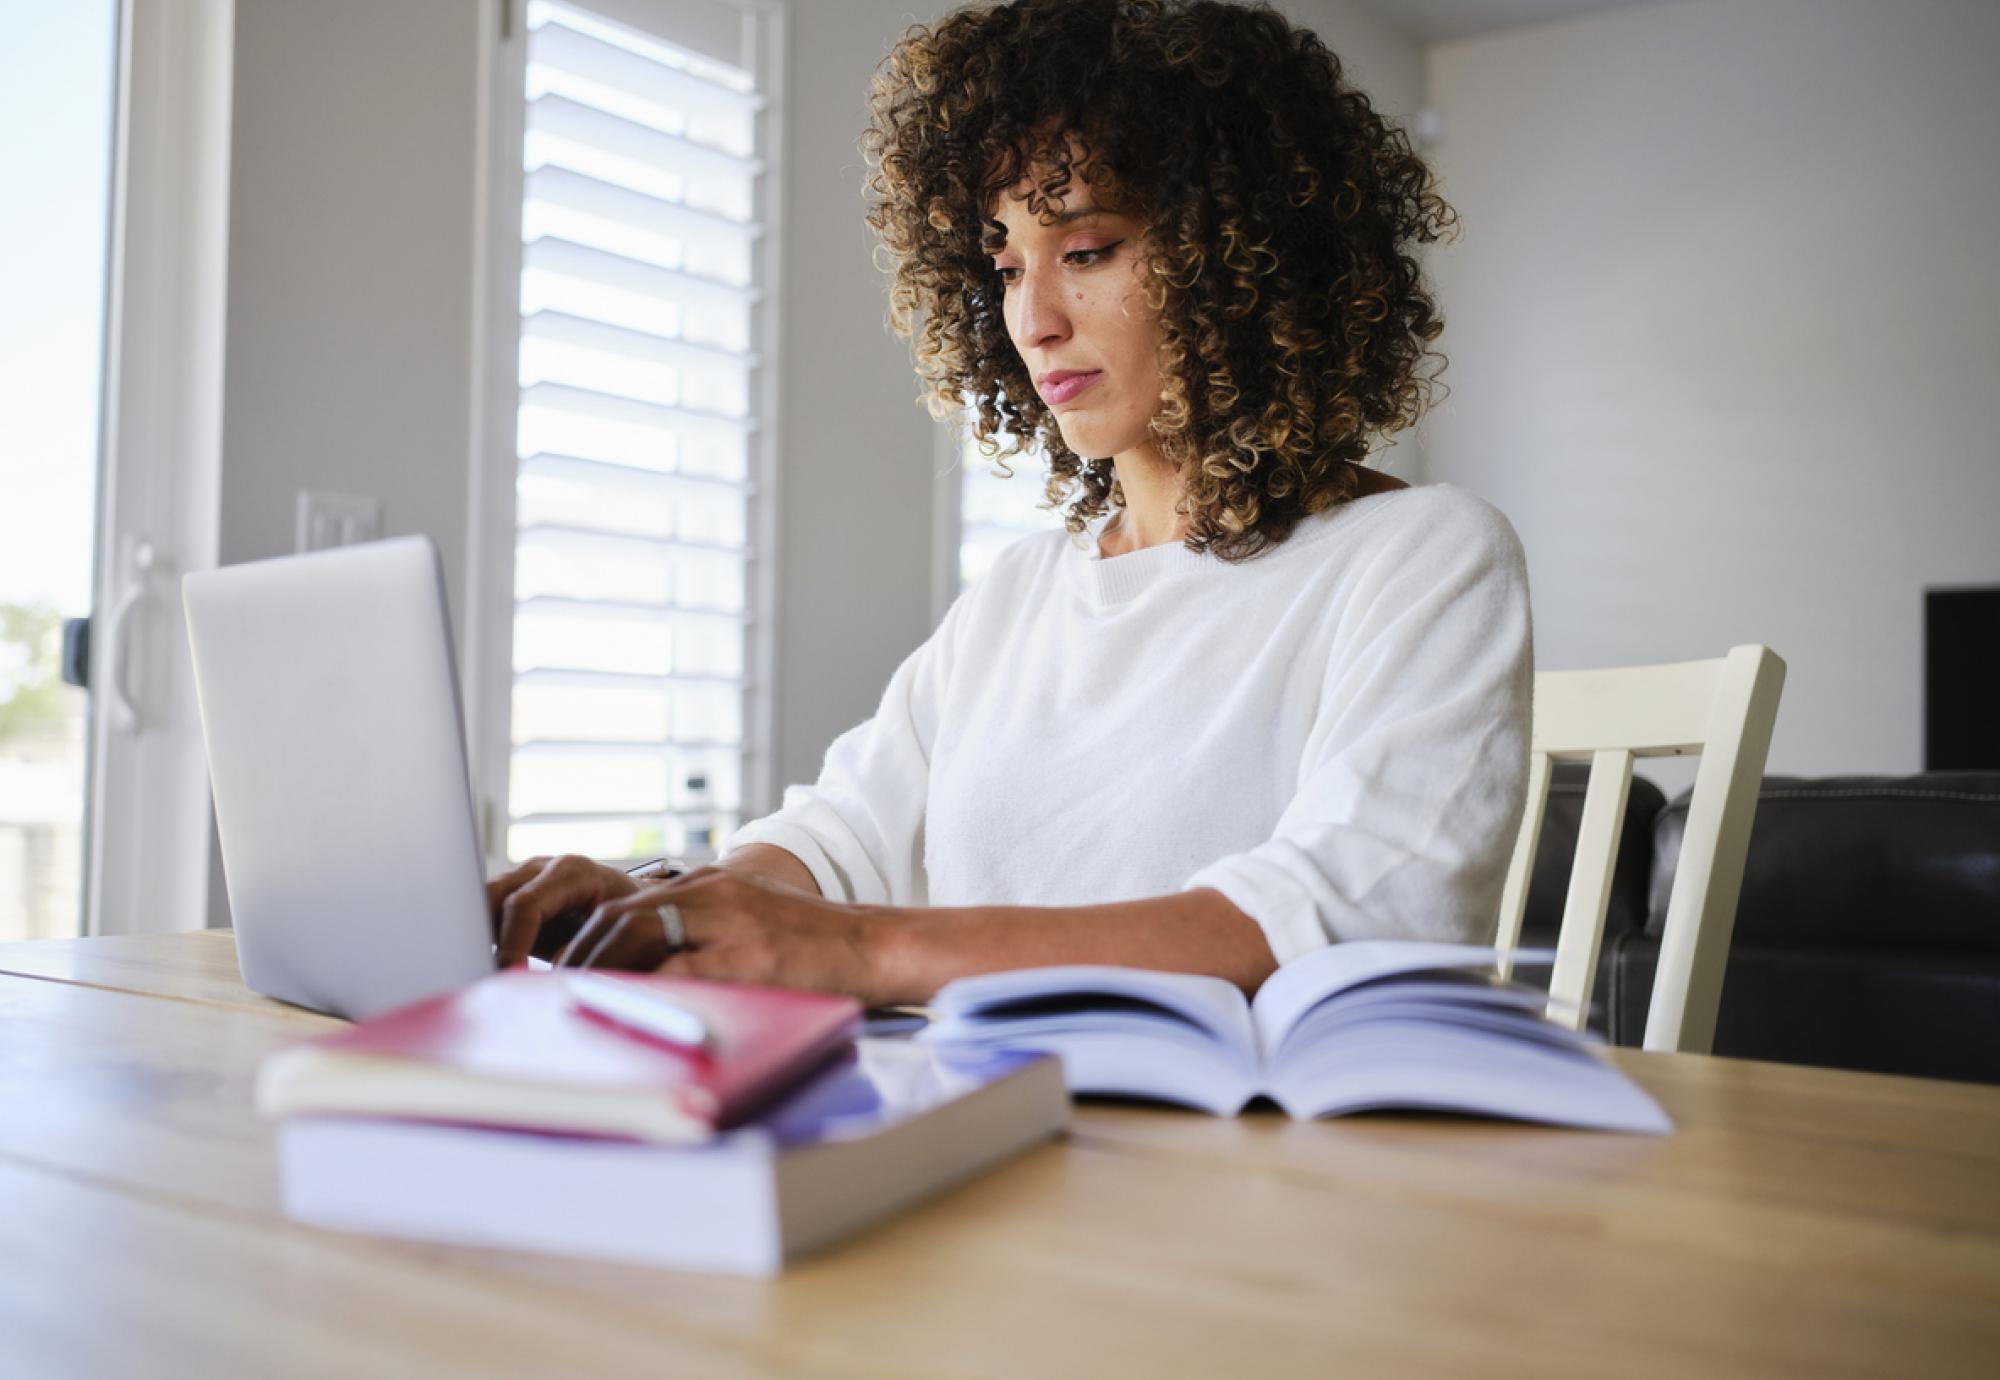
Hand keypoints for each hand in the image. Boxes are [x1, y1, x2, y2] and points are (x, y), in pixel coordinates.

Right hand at [488, 854, 642, 966]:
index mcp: (572, 872)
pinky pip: (488, 916)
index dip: (513, 943)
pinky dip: (484, 940)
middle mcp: (543, 869)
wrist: (639, 903)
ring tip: (482, 973)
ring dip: (479, 938)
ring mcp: (525, 880)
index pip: (525, 904)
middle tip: (484, 975)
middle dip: (482, 936)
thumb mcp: (621, 930)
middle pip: (492, 898)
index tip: (510, 975)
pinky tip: (488, 967)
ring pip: (483, 905)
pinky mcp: (515, 897)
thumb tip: (554, 971)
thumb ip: (589, 947)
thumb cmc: (637, 916)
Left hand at [551, 867, 890, 1003]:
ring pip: (634, 931)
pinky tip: (630, 1017)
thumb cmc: (814, 947)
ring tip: (581, 1008)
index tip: (563, 973)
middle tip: (557, 996)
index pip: (625, 905)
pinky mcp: (747, 955)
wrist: (875, 944)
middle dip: (580, 958)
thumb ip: (700, 937)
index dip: (586, 940)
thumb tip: (646, 981)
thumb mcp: (749, 923)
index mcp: (708, 886)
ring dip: (600, 972)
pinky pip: (677, 970)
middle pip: (618, 915)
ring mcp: (728, 920)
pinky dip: (645, 992)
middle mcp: (710, 893)